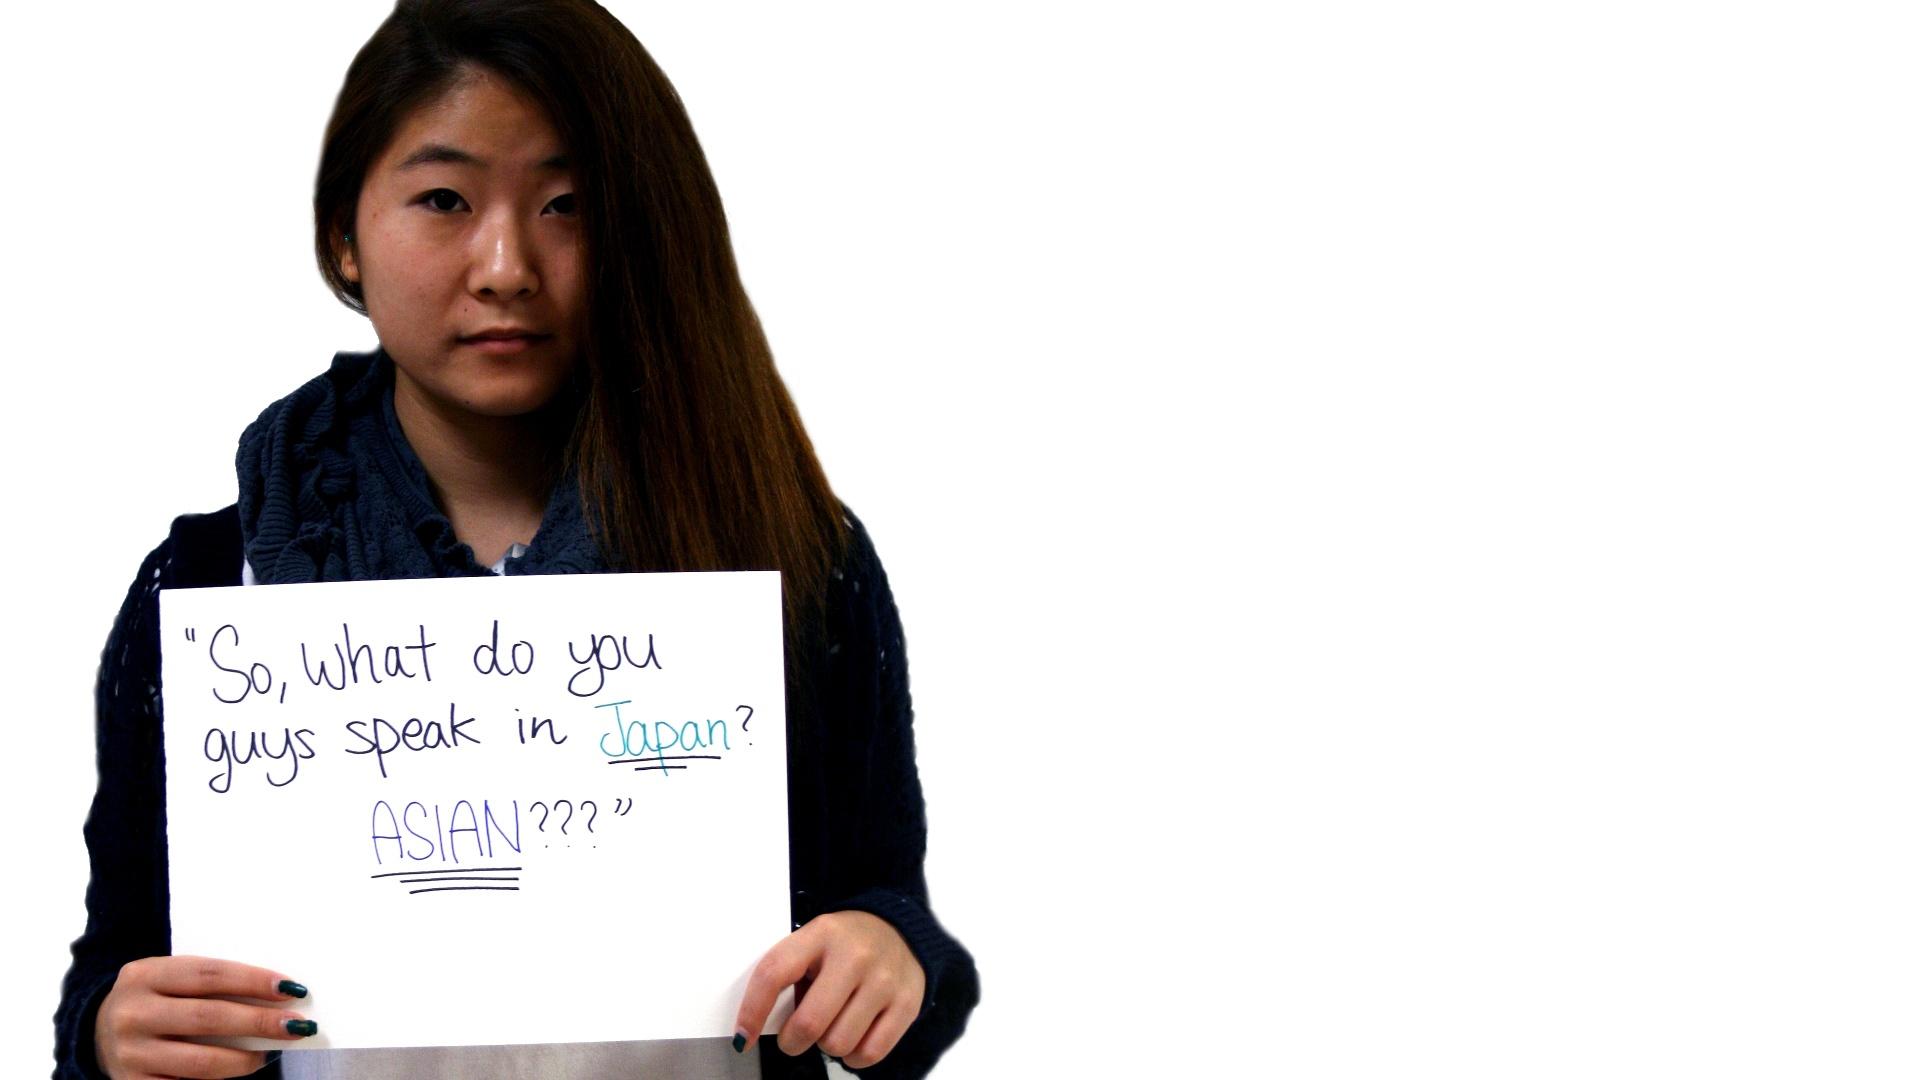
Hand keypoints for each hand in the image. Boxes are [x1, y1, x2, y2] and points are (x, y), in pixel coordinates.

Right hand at [95, 955, 314, 1078]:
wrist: (97, 1032)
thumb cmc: (157, 998)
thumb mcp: (170, 978)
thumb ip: (212, 983)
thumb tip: (278, 995)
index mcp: (145, 974)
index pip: (209, 974)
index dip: (253, 981)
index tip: (291, 988)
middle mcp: (133, 1013)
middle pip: (208, 1017)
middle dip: (259, 1022)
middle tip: (297, 1025)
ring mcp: (131, 1053)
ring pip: (200, 1061)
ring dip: (245, 1060)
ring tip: (273, 1053)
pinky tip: (243, 1073)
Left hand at [735, 910, 924, 1068]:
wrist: (902, 930)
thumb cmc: (847, 944)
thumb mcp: (814, 941)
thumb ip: (791, 974)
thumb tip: (762, 1024)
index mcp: (820, 934)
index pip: (774, 973)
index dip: (752, 1011)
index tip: (743, 1037)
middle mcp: (854, 956)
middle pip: (809, 1023)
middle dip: (791, 1041)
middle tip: (793, 1037)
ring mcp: (884, 981)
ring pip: (837, 1044)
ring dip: (826, 1046)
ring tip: (832, 1025)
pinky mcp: (907, 1004)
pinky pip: (869, 1054)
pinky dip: (853, 1056)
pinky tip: (853, 1036)